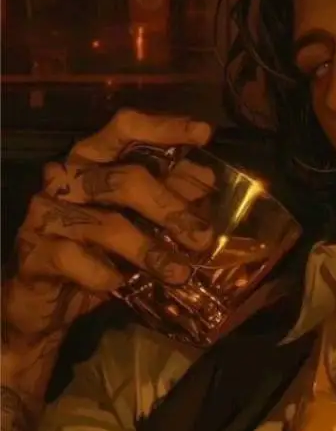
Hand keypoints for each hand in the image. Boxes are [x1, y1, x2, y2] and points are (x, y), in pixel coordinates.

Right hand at [3, 109, 213, 350]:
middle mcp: (65, 179)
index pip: (125, 129)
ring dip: (149, 251)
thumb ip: (167, 199)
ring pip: (107, 225)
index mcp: (90, 160)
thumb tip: (205, 181)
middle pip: (125, 179)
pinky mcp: (36, 253)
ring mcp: (46, 214)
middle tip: (202, 237)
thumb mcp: (135, 224)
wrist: (45, 302)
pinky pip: (77, 259)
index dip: (164, 128)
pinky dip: (104, 274)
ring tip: (179, 273)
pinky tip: (119, 284)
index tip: (203, 134)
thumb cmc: (94, 254)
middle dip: (170, 208)